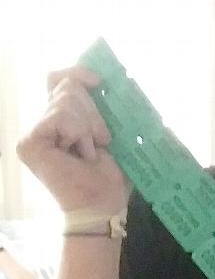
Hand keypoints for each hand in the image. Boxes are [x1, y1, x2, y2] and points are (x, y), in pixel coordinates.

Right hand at [16, 67, 127, 216]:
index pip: (60, 80)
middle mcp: (44, 123)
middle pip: (66, 85)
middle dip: (93, 112)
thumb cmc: (113, 177)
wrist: (104, 205)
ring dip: (88, 126)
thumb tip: (121, 81)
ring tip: (89, 152)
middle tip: (101, 141)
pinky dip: (78, 132)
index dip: (78, 73)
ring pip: (65, 98)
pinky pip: (59, 115)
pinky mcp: (29, 142)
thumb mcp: (116, 134)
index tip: (100, 81)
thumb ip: (109, 108)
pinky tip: (80, 153)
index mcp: (62, 119)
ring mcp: (33, 132)